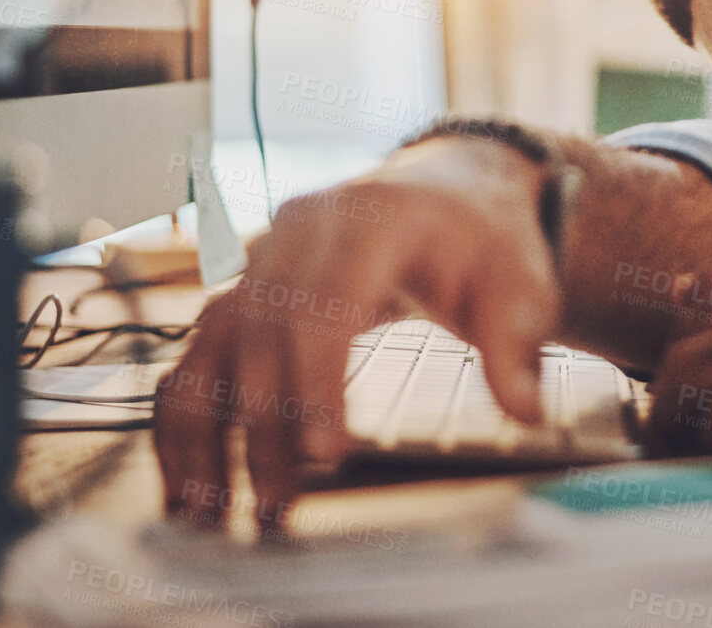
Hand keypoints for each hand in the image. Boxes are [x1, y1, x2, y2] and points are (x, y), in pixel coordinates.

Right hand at [153, 138, 560, 532]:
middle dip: (266, 425)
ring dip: (208, 431)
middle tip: (280, 507)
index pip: (328, 300)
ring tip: (217, 513)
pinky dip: (184, 418)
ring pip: (213, 344)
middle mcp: (301, 230)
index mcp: (370, 218)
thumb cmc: (483, 245)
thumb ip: (517, 346)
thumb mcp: (518, 284)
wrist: (449, 198)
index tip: (325, 453)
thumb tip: (527, 412)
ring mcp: (262, 255)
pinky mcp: (243, 288)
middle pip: (264, 330)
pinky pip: (195, 353)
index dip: (318, 378)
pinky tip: (189, 483)